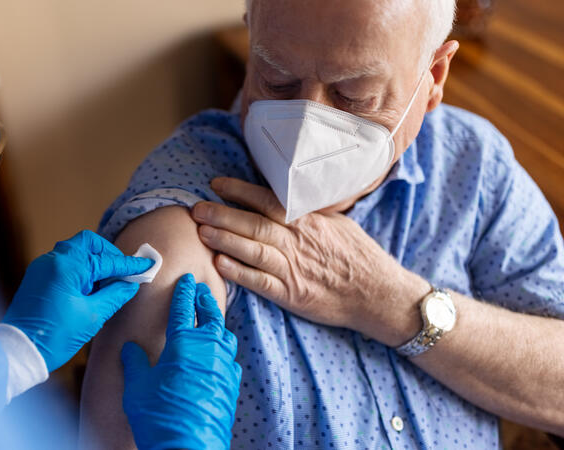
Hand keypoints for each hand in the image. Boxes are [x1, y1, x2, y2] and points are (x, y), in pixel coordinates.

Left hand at [3, 230, 153, 371]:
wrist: (19, 351)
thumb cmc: (55, 336)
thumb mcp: (92, 316)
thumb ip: (114, 295)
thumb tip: (130, 284)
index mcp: (67, 266)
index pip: (106, 261)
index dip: (129, 265)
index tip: (146, 266)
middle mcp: (52, 260)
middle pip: (87, 243)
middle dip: (108, 254)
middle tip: (124, 271)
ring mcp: (42, 268)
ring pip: (75, 252)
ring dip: (94, 262)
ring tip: (108, 283)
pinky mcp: (37, 278)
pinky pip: (64, 264)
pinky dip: (80, 269)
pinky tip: (90, 288)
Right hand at [121, 273, 240, 449]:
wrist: (187, 447)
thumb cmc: (159, 415)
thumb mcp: (137, 386)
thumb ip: (134, 362)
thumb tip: (129, 348)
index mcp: (183, 342)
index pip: (183, 307)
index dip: (183, 291)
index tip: (186, 278)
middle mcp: (208, 348)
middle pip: (210, 314)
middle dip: (204, 299)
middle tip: (201, 290)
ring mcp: (223, 366)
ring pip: (224, 335)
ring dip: (217, 323)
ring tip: (211, 318)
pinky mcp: (231, 384)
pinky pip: (230, 359)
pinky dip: (223, 351)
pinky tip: (218, 355)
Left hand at [191, 177, 428, 345]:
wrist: (378, 294)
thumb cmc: (358, 257)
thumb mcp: (337, 225)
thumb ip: (308, 213)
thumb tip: (286, 197)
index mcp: (308, 222)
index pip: (268, 200)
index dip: (240, 191)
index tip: (216, 184)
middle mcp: (298, 242)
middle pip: (254, 224)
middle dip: (222, 214)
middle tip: (196, 207)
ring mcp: (294, 269)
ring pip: (253, 250)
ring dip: (225, 240)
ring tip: (201, 231)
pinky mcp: (292, 294)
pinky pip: (261, 282)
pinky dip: (240, 273)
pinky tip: (219, 265)